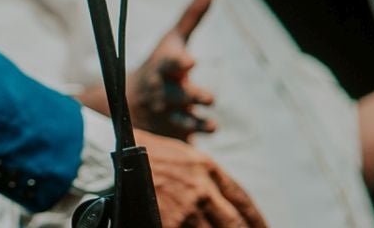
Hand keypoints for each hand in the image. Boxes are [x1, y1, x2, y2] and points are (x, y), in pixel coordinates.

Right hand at [129, 0, 218, 137]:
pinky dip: (192, 147)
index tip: (190, 60)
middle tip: (208, 97)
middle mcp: (162, 90)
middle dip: (193, 96)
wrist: (126, 104)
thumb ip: (193, 15)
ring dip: (197, 123)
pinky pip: (183, 144)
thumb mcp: (172, 40)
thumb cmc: (159, 66)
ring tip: (211, 123)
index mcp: (164, 66)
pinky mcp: (169, 135)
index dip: (179, 60)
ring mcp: (165, 114)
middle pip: (178, 95)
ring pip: (183, 121)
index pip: (170, 61)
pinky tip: (203, 149)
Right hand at [141, 131, 268, 226]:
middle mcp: (201, 190)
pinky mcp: (167, 223)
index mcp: (208, 169)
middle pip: (235, 224)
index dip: (257, 220)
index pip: (243, 201)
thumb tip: (229, 203)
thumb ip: (210, 176)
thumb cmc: (150, 153)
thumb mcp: (187, 155)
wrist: (116, 155)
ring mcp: (185, 210)